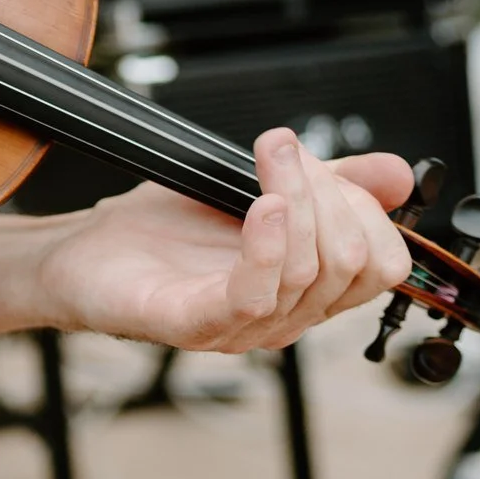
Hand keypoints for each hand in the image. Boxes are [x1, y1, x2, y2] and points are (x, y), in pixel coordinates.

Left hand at [40, 128, 413, 352]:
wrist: (80, 253)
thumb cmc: (159, 231)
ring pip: (311, 273)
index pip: (381, 263)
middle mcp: (283, 316)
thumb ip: (326, 184)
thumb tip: (399, 175)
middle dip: (331, 194)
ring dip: (298, 198)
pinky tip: (264, 206)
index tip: (321, 163)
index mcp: (305, 289)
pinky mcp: (196, 326)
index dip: (366, 209)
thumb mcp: (252, 190)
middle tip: (282, 150)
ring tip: (269, 155)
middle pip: (353, 264)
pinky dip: (269, 246)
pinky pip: (256, 297)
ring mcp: (241, 328)